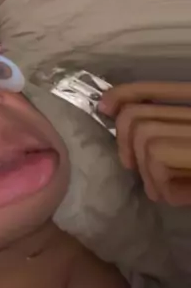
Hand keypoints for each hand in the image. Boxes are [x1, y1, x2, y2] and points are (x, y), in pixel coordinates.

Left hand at [98, 82, 190, 205]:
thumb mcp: (189, 159)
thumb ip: (171, 134)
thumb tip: (123, 120)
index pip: (155, 89)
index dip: (125, 95)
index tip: (105, 106)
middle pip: (138, 116)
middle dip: (125, 143)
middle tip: (133, 166)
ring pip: (146, 139)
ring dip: (147, 173)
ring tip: (165, 189)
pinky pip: (160, 163)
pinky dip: (164, 187)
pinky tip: (181, 197)